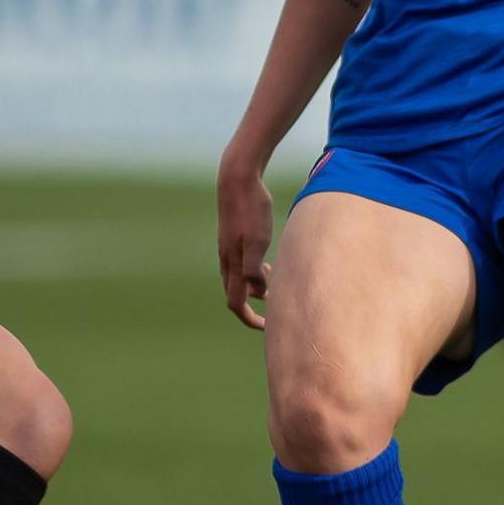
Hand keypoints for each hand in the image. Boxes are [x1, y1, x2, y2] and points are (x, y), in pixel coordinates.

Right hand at [216, 154, 274, 330]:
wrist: (237, 178)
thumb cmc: (250, 208)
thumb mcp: (257, 240)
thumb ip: (253, 269)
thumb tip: (257, 293)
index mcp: (232, 264)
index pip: (235, 303)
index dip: (250, 320)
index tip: (268, 326)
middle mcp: (227, 259)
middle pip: (235, 293)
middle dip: (254, 305)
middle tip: (276, 307)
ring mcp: (228, 247)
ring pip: (239, 278)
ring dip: (255, 286)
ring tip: (274, 281)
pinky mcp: (233, 236)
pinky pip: (241, 263)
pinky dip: (254, 270)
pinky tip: (267, 260)